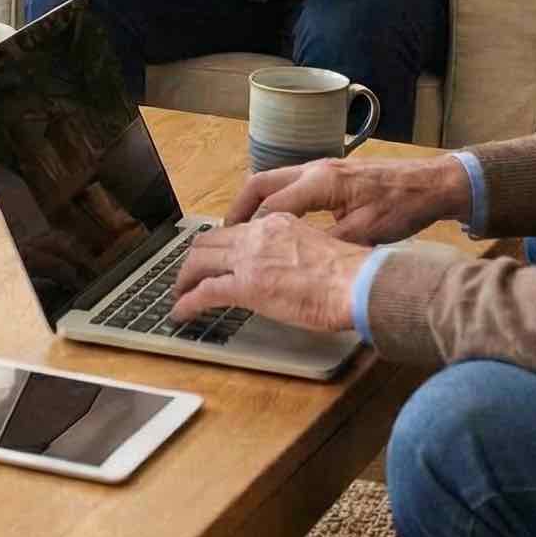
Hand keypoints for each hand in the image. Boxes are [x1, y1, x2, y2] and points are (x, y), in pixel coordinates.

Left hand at [166, 214, 370, 329]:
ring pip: (199, 261)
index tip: (214, 258)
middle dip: (193, 259)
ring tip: (180, 294)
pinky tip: (181, 313)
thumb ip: (292, 253)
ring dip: (184, 278)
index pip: (236, 230)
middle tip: (188, 276)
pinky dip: (188, 302)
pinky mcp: (245, 285)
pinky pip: (204, 292)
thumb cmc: (349, 275)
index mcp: (277, 223)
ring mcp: (249, 259)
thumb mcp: (314, 249)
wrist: (356, 283)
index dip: (218, 246)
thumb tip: (284, 271)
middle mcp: (258, 234)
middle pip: (209, 241)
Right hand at [221, 154, 472, 242]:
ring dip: (255, 203)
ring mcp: (323, 168)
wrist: (433, 183)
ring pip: (274, 181)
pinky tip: (276, 222)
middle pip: (261, 184)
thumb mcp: (366, 233)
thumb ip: (328, 243)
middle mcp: (316, 169)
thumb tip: (298, 259)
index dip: (249, 229)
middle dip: (238, 208)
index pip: (271, 206)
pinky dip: (274, 201)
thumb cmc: (403, 206)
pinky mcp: (332, 174)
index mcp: (321, 183)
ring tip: (243, 230)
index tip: (234, 247)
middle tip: (225, 234)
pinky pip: (290, 184)